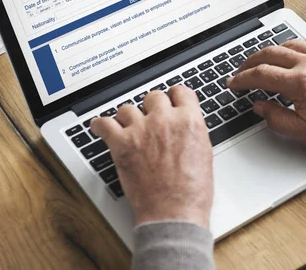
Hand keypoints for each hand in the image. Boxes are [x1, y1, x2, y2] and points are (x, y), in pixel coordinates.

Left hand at [91, 86, 212, 227]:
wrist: (174, 213)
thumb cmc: (192, 191)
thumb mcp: (204, 152)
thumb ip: (192, 131)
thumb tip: (184, 125)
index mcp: (189, 120)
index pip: (181, 91)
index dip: (175, 97)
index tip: (171, 101)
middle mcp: (165, 120)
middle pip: (154, 96)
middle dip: (153, 107)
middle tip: (151, 119)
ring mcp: (142, 130)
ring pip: (128, 108)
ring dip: (129, 117)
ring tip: (129, 127)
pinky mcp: (122, 144)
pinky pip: (104, 124)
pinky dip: (101, 125)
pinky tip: (101, 128)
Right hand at [228, 32, 305, 149]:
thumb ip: (277, 118)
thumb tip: (259, 106)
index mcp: (300, 83)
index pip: (260, 75)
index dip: (242, 79)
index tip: (233, 82)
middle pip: (270, 54)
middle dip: (250, 61)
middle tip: (242, 69)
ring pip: (290, 43)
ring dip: (272, 50)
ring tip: (264, 59)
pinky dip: (303, 40)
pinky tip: (299, 48)